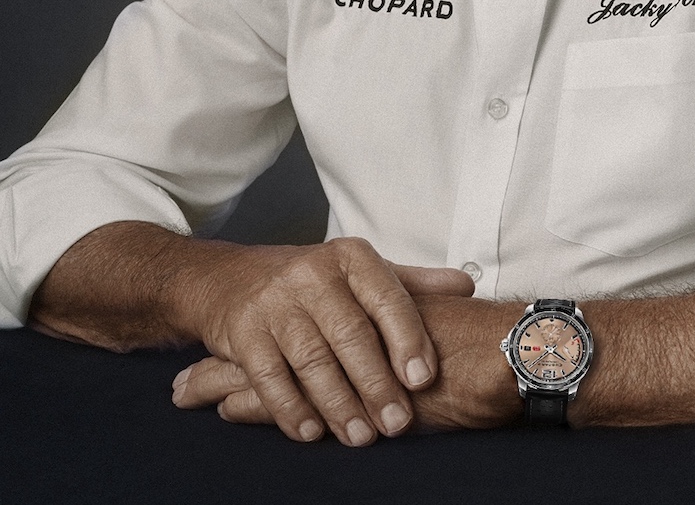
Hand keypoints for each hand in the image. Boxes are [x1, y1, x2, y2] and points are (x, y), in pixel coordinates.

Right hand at [176, 294, 524, 433]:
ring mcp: (274, 302)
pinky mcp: (242, 332)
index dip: (408, 340)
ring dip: (339, 404)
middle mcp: (312, 273)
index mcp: (351, 258)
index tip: (423, 379)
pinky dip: (291, 408)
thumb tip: (467, 286)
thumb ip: (413, 283)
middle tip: (397, 423)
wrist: (227, 278)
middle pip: (351, 335)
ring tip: (361, 436)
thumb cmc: (312, 282)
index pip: (388, 298)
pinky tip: (312, 431)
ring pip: (312, 360)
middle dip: (376, 384)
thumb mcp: (361, 273)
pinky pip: (269, 376)